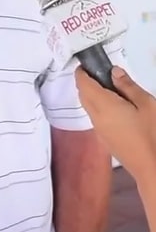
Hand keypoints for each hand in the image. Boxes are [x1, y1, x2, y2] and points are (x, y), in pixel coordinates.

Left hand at [75, 65, 155, 185]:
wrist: (152, 167)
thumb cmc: (151, 133)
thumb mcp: (145, 104)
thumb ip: (127, 86)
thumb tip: (112, 71)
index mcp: (103, 105)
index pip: (82, 83)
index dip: (82, 71)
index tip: (88, 63)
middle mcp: (95, 117)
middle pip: (82, 94)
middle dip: (86, 81)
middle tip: (102, 73)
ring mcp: (99, 130)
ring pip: (88, 106)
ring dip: (92, 95)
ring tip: (112, 89)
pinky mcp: (104, 140)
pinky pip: (95, 117)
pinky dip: (98, 107)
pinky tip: (116, 108)